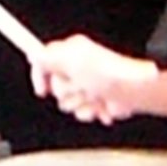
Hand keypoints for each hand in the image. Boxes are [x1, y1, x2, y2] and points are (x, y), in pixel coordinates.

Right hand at [28, 34, 156, 124]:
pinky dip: (94, 112)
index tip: (42, 91)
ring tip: (96, 97)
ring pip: (70, 104)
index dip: (39, 78)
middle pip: (57, 89)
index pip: (44, 64)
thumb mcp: (69, 59)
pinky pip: (85, 113)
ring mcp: (89, 86)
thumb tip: (33, 54)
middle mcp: (79, 68)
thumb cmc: (107, 73)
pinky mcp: (99, 101)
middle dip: (69, 93)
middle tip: (83, 88)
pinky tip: (103, 106)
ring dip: (83, 104)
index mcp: (71, 52)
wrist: (133, 90)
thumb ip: (46, 57)